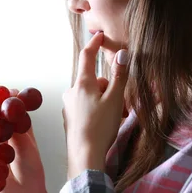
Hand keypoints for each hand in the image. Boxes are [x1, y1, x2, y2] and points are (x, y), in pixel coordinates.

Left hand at [62, 31, 129, 179]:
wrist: (84, 157)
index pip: (87, 56)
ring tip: (116, 118)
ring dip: (106, 102)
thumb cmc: (100, 127)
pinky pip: (87, 107)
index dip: (94, 44)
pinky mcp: (70, 119)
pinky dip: (98, 111)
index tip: (100, 36)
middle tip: (122, 105)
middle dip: (110, 88)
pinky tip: (105, 125)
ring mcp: (69, 106)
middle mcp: (72, 92)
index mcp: (82, 84)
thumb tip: (122, 53)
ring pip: (92, 95)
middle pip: (94, 80)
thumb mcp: (115, 99)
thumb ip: (119, 76)